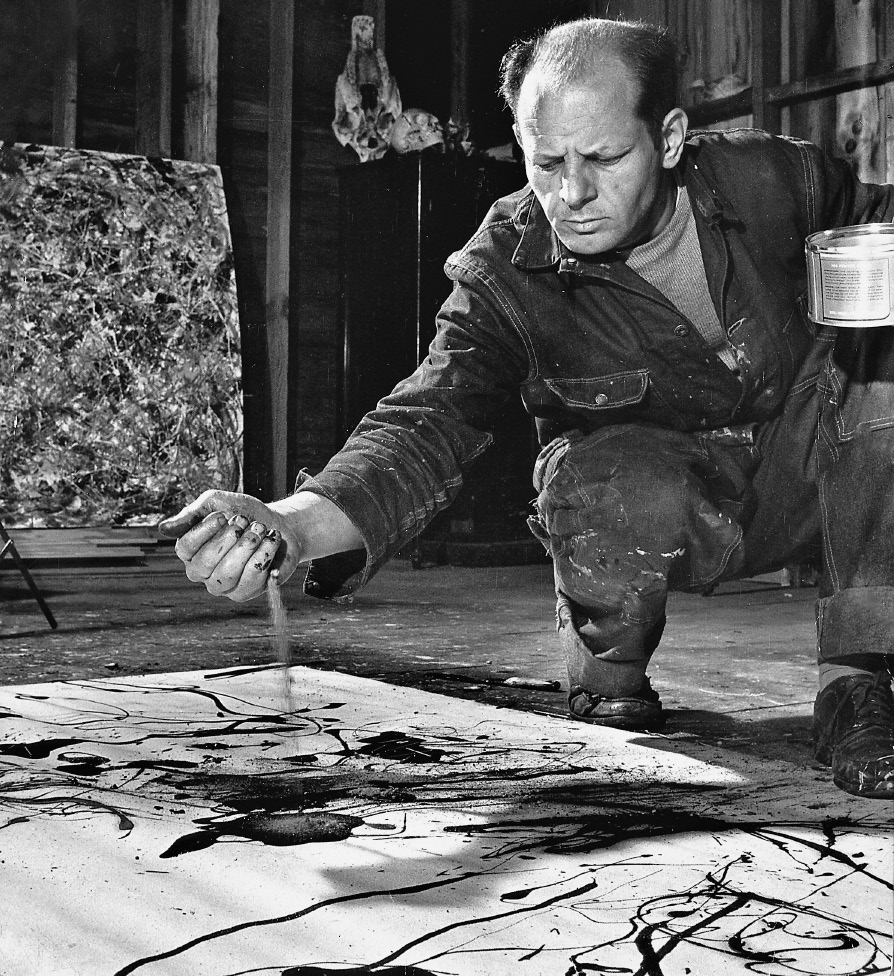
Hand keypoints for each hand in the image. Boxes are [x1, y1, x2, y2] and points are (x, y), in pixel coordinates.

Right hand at [157, 490, 301, 601]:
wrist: (278, 523)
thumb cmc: (244, 513)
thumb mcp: (216, 504)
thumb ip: (192, 514)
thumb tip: (162, 529)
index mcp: (189, 551)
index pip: (185, 548)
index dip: (205, 531)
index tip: (223, 515)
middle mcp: (201, 572)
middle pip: (205, 563)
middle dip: (230, 538)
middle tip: (245, 520)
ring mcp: (222, 586)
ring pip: (227, 574)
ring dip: (248, 546)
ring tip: (260, 529)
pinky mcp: (244, 592)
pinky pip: (250, 580)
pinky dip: (264, 555)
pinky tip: (270, 541)